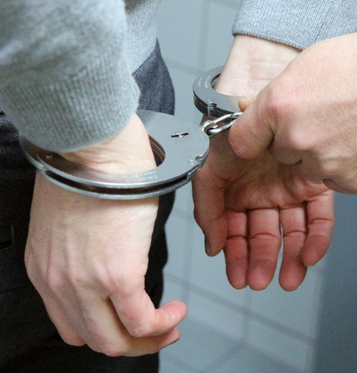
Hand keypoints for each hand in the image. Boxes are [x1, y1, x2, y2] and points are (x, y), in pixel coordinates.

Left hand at [25, 115, 186, 355]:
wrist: (92, 147)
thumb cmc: (87, 166)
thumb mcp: (74, 217)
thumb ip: (86, 245)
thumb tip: (115, 251)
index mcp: (45, 269)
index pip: (71, 324)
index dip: (107, 330)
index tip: (132, 322)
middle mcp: (59, 284)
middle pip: (94, 340)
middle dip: (133, 343)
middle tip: (159, 332)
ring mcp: (86, 283)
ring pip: (117, 341)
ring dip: (150, 339)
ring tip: (172, 323)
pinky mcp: (118, 275)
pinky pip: (142, 321)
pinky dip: (164, 323)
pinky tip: (176, 309)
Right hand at [192, 131, 334, 289]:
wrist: (263, 100)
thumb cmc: (233, 128)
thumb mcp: (208, 168)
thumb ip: (206, 207)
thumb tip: (213, 245)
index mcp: (238, 192)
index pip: (237, 231)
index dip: (236, 255)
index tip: (236, 276)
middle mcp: (264, 193)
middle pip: (264, 236)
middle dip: (260, 262)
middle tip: (258, 282)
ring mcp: (291, 190)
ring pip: (292, 233)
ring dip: (290, 259)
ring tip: (287, 280)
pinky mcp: (316, 185)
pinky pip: (319, 218)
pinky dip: (316, 240)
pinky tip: (309, 256)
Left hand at [228, 19, 356, 193]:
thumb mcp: (310, 65)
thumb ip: (277, 94)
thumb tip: (251, 108)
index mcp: (280, 106)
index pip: (243, 139)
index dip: (256, 135)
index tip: (261, 136)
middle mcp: (298, 139)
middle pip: (282, 154)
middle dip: (299, 141)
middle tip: (330, 117)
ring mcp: (326, 164)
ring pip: (312, 169)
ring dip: (326, 155)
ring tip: (355, 126)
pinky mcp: (353, 182)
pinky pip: (340, 180)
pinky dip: (351, 166)